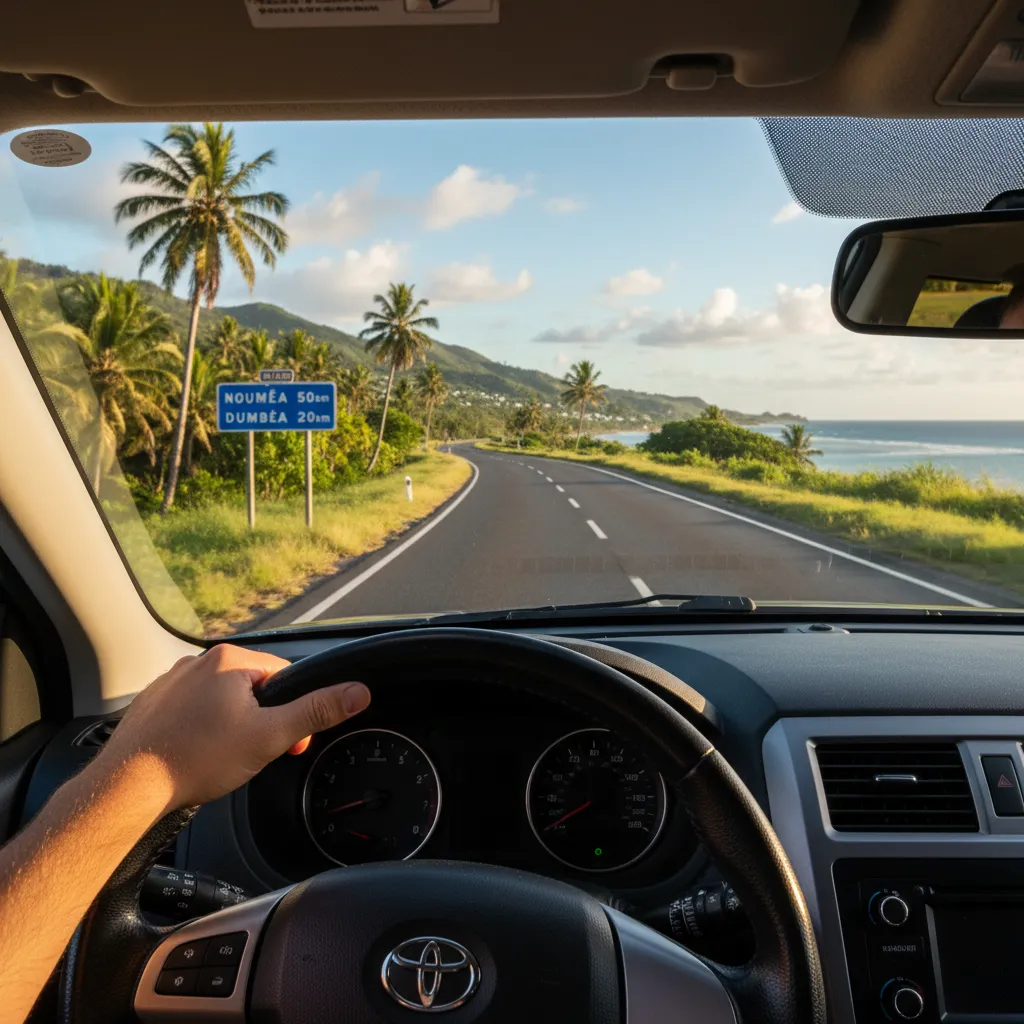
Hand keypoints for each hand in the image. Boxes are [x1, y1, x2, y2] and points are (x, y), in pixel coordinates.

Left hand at [96, 644, 370, 812]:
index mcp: (231, 659)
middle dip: (261, 721)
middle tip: (253, 754)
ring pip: (221, 701)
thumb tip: (358, 691)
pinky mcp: (153, 703)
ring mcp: (172, 681)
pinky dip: (200, 730)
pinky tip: (196, 754)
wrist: (129, 786)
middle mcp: (199, 661)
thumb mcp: (271, 736)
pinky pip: (192, 711)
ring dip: (231, 725)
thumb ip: (317, 711)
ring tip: (220, 757)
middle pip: (253, 688)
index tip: (287, 742)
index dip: (293, 712)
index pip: (284, 677)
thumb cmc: (197, 759)